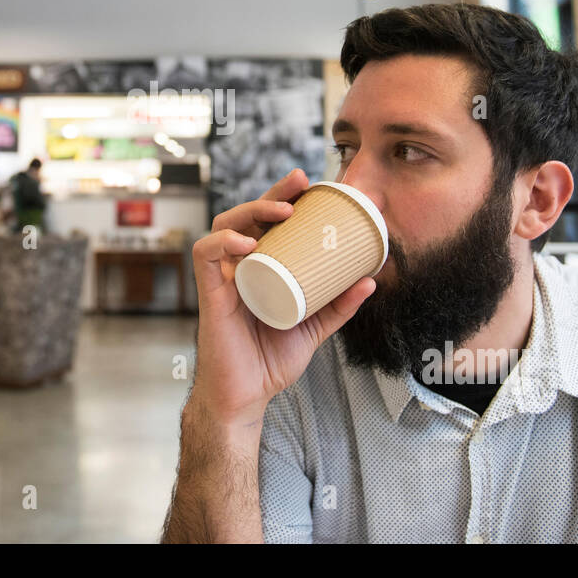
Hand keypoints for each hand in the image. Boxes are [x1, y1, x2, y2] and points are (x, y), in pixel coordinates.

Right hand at [189, 168, 375, 427]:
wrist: (246, 395)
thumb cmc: (270, 360)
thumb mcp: (314, 328)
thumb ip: (338, 306)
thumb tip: (371, 280)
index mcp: (261, 267)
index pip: (268, 222)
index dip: (286, 198)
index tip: (313, 185)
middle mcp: (238, 266)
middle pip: (248, 214)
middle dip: (273, 193)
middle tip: (301, 182)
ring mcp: (223, 277)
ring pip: (225, 225)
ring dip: (251, 210)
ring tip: (282, 211)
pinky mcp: (210, 292)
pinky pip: (206, 255)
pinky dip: (223, 241)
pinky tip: (247, 241)